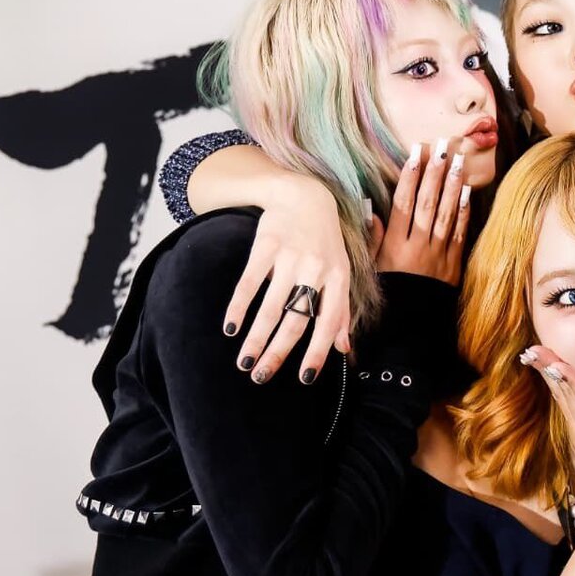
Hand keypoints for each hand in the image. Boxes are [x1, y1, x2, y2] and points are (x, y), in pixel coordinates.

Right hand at [226, 173, 352, 385]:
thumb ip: (342, 310)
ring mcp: (291, 256)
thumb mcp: (341, 272)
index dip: (318, 352)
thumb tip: (344, 349)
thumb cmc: (324, 242)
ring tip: (244, 361)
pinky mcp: (267, 245)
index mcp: (338, 278)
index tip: (305, 379)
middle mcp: (317, 269)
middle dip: (278, 352)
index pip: (329, 322)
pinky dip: (239, 307)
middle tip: (260, 377)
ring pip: (272, 307)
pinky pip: (250, 282)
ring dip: (256, 338)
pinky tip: (230, 328)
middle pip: (297, 320)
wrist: (305, 196)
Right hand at [369, 140, 472, 284]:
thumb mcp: (372, 268)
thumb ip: (374, 239)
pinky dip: (463, 211)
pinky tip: (466, 191)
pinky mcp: (453, 264)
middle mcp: (417, 247)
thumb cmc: (388, 294)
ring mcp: (438, 255)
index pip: (403, 204)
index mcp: (394, 247)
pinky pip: (459, 233)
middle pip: (427, 203)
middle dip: (434, 173)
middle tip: (441, 147)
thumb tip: (371, 209)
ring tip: (457, 161)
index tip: (415, 154)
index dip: (409, 178)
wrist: (411, 327)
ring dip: (451, 185)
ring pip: (445, 214)